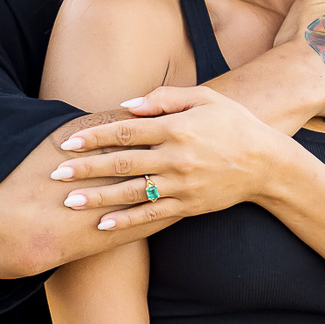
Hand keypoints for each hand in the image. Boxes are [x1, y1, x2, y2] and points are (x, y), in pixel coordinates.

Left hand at [47, 88, 279, 231]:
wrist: (268, 164)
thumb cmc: (234, 124)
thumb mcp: (206, 98)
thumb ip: (165, 98)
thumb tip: (127, 105)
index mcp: (178, 128)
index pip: (127, 131)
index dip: (95, 137)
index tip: (69, 142)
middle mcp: (177, 158)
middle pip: (123, 163)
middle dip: (87, 169)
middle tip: (56, 173)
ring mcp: (182, 185)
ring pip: (133, 193)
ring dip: (99, 198)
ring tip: (70, 202)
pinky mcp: (188, 206)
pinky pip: (152, 215)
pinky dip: (127, 221)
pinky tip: (103, 225)